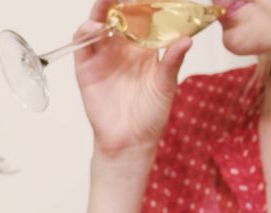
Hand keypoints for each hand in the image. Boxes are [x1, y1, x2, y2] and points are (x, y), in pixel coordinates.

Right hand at [75, 0, 192, 155]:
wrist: (130, 140)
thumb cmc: (151, 114)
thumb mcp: (166, 85)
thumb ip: (172, 62)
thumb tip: (187, 40)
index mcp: (144, 48)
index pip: (143, 18)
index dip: (144, 3)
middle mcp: (122, 48)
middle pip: (117, 17)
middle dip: (118, 2)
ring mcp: (103, 57)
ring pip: (98, 26)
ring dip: (100, 12)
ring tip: (107, 2)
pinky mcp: (86, 69)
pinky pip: (82, 47)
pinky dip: (85, 34)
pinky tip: (94, 28)